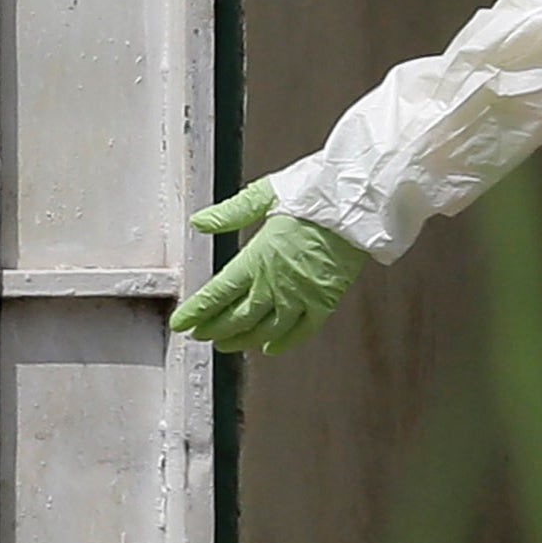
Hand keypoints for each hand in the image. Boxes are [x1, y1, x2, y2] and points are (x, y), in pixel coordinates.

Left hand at [173, 179, 369, 355]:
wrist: (360, 203)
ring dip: (242, 340)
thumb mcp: (266, 195)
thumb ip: (231, 212)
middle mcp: (275, 284)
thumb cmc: (317, 194)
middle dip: (214, 329)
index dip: (196, 312)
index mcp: (256, 259)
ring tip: (227, 345)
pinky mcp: (326, 300)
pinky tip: (270, 348)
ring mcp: (301, 296)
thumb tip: (201, 222)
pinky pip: (302, 331)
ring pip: (264, 330)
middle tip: (200, 335)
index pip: (217, 294)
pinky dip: (284, 343)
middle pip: (236, 317)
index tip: (181, 322)